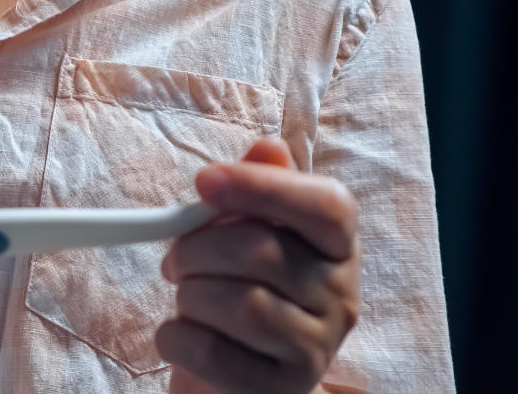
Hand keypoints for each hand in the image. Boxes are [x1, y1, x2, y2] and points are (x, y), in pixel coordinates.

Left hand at [156, 138, 360, 393]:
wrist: (232, 373)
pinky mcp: (281, 388)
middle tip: (175, 260)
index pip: (327, 205)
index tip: (203, 181)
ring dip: (189, 296)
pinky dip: (177, 337)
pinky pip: (214, 353)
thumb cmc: (237, 288)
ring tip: (186, 298)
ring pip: (240, 304)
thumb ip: (256, 189)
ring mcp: (317, 348)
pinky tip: (180, 334)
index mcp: (336, 246)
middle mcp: (341, 296)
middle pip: (262, 251)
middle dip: (197, 249)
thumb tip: (267, 148)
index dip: (264, 186)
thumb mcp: (246, 232)